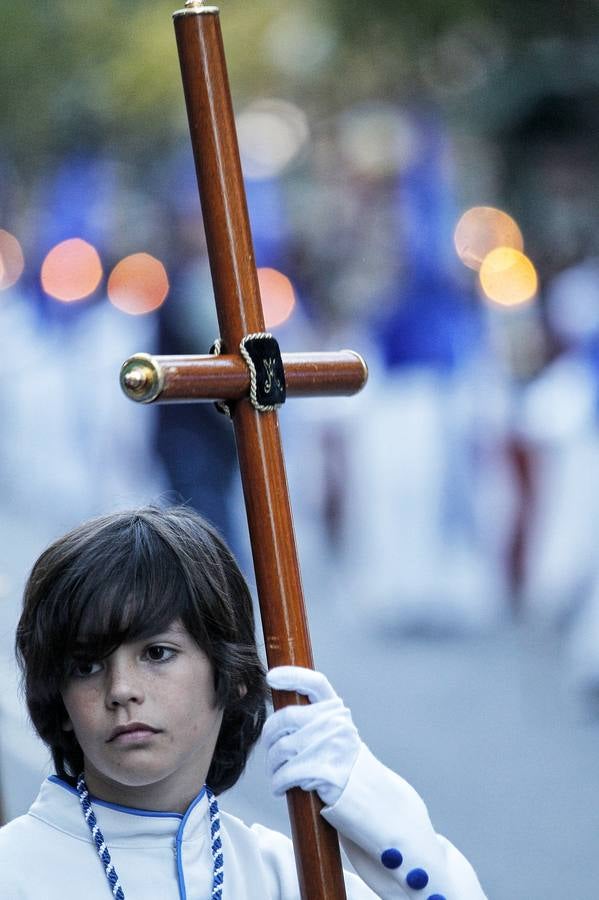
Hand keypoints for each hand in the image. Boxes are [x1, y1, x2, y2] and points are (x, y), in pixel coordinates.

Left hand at [263, 666, 360, 806]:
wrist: (370, 794)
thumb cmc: (344, 763)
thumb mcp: (336, 730)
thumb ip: (314, 717)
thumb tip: (279, 712)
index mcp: (336, 710)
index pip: (315, 683)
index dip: (292, 676)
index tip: (270, 677)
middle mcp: (335, 723)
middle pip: (286, 717)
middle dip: (269, 735)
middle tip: (269, 748)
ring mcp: (330, 745)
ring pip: (280, 748)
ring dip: (272, 764)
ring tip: (277, 772)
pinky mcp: (323, 770)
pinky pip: (285, 773)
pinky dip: (277, 782)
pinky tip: (281, 786)